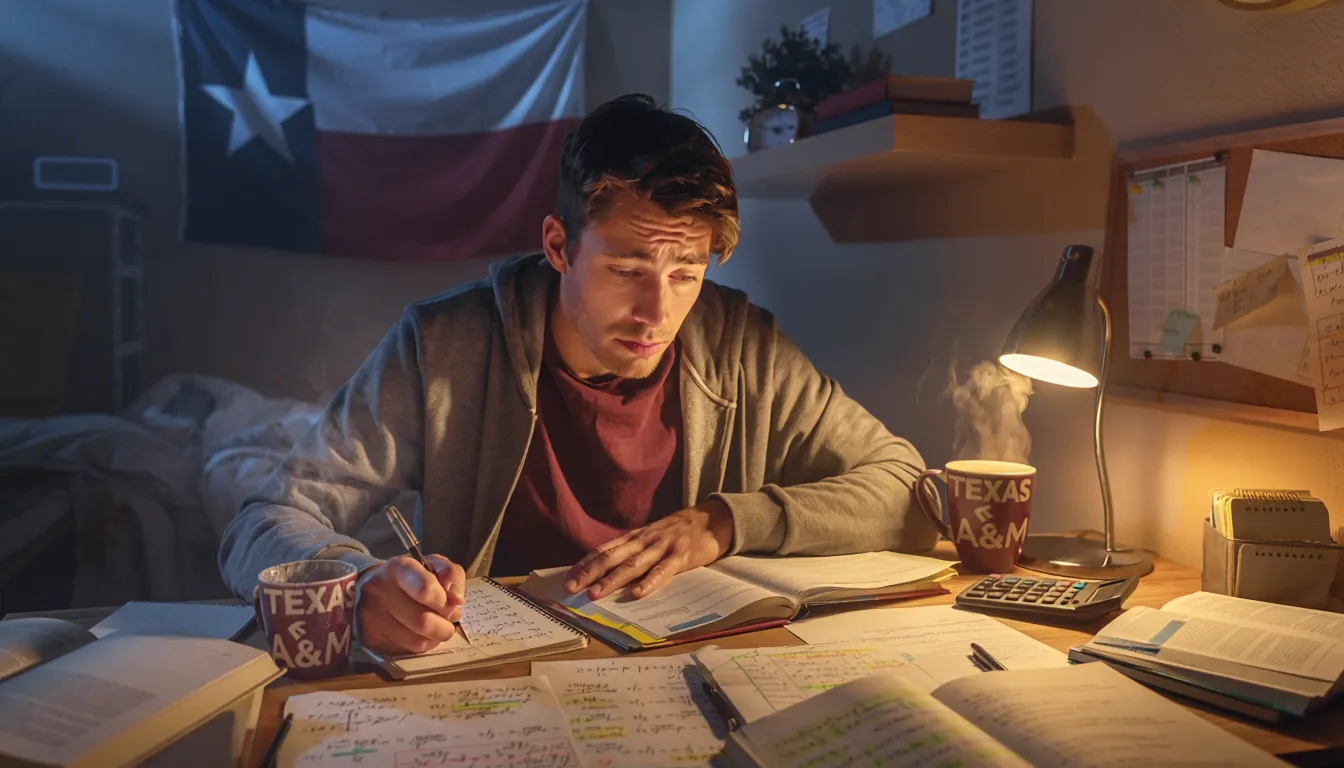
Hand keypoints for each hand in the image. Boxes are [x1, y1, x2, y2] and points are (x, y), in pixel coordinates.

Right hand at [355, 554, 465, 653]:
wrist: (374, 587)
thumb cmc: (412, 577)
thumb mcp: (435, 566)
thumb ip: (451, 576)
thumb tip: (457, 601)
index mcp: (398, 568)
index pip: (425, 589)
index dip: (445, 602)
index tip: (454, 606)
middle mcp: (379, 591)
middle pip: (423, 621)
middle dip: (445, 626)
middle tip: (449, 622)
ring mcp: (371, 616)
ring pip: (416, 641)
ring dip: (434, 638)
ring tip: (436, 628)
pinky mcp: (369, 638)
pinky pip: (406, 651)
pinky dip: (420, 646)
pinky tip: (420, 634)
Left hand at [564, 499, 733, 599]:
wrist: (711, 520)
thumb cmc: (678, 533)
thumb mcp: (652, 537)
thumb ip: (633, 551)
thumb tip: (607, 571)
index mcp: (635, 538)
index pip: (604, 550)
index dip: (584, 564)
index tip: (567, 579)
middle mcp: (644, 541)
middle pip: (612, 557)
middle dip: (589, 573)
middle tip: (571, 589)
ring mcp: (662, 547)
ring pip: (633, 565)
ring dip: (612, 580)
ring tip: (595, 594)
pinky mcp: (681, 556)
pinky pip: (663, 571)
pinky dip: (649, 582)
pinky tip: (637, 594)